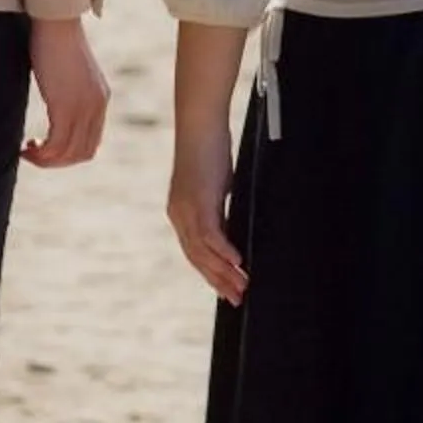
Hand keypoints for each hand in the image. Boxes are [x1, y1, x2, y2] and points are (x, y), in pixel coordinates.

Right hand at [23, 17, 109, 169]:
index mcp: (100, 99)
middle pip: (83, 153)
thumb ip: (68, 90)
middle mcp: (97, 106)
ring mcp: (83, 108)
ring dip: (46, 160)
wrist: (56, 21)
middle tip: (33, 154)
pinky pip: (56, 145)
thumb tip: (55, 99)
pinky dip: (41, 154)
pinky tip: (25, 146)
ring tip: (27, 151)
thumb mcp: (68, 72)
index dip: (68, 153)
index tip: (46, 148)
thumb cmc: (55, 41)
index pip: (92, 142)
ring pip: (69, 153)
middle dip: (57, 161)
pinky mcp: (66, 106)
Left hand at [168, 128, 250, 302]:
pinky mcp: (198, 201)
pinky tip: (238, 262)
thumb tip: (233, 224)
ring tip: (242, 286)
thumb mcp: (216, 184)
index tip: (225, 289)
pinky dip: (224, 250)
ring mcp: (186, 210)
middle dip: (218, 280)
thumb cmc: (209, 148)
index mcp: (181, 214)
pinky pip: (211, 234)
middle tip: (236, 298)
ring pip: (203, 252)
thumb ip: (220, 206)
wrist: (199, 124)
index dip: (210, 273)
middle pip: (197, 259)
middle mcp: (179, 216)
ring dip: (224, 271)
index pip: (195, 253)